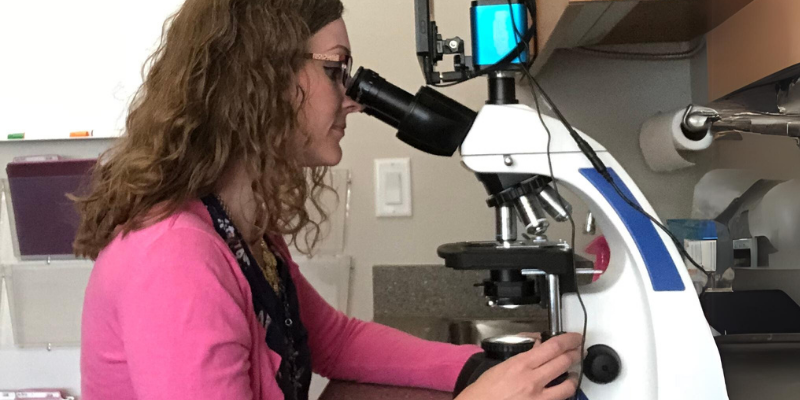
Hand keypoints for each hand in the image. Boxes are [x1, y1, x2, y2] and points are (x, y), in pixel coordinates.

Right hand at [455, 332, 581, 399]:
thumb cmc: (484, 390)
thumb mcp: (502, 366)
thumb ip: (523, 357)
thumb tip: (538, 348)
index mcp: (521, 365)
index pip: (553, 347)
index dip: (569, 340)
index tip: (574, 337)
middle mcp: (532, 381)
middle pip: (564, 362)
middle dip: (575, 354)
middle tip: (578, 350)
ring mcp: (538, 398)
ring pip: (568, 385)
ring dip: (573, 376)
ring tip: (572, 373)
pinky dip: (563, 393)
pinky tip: (561, 390)